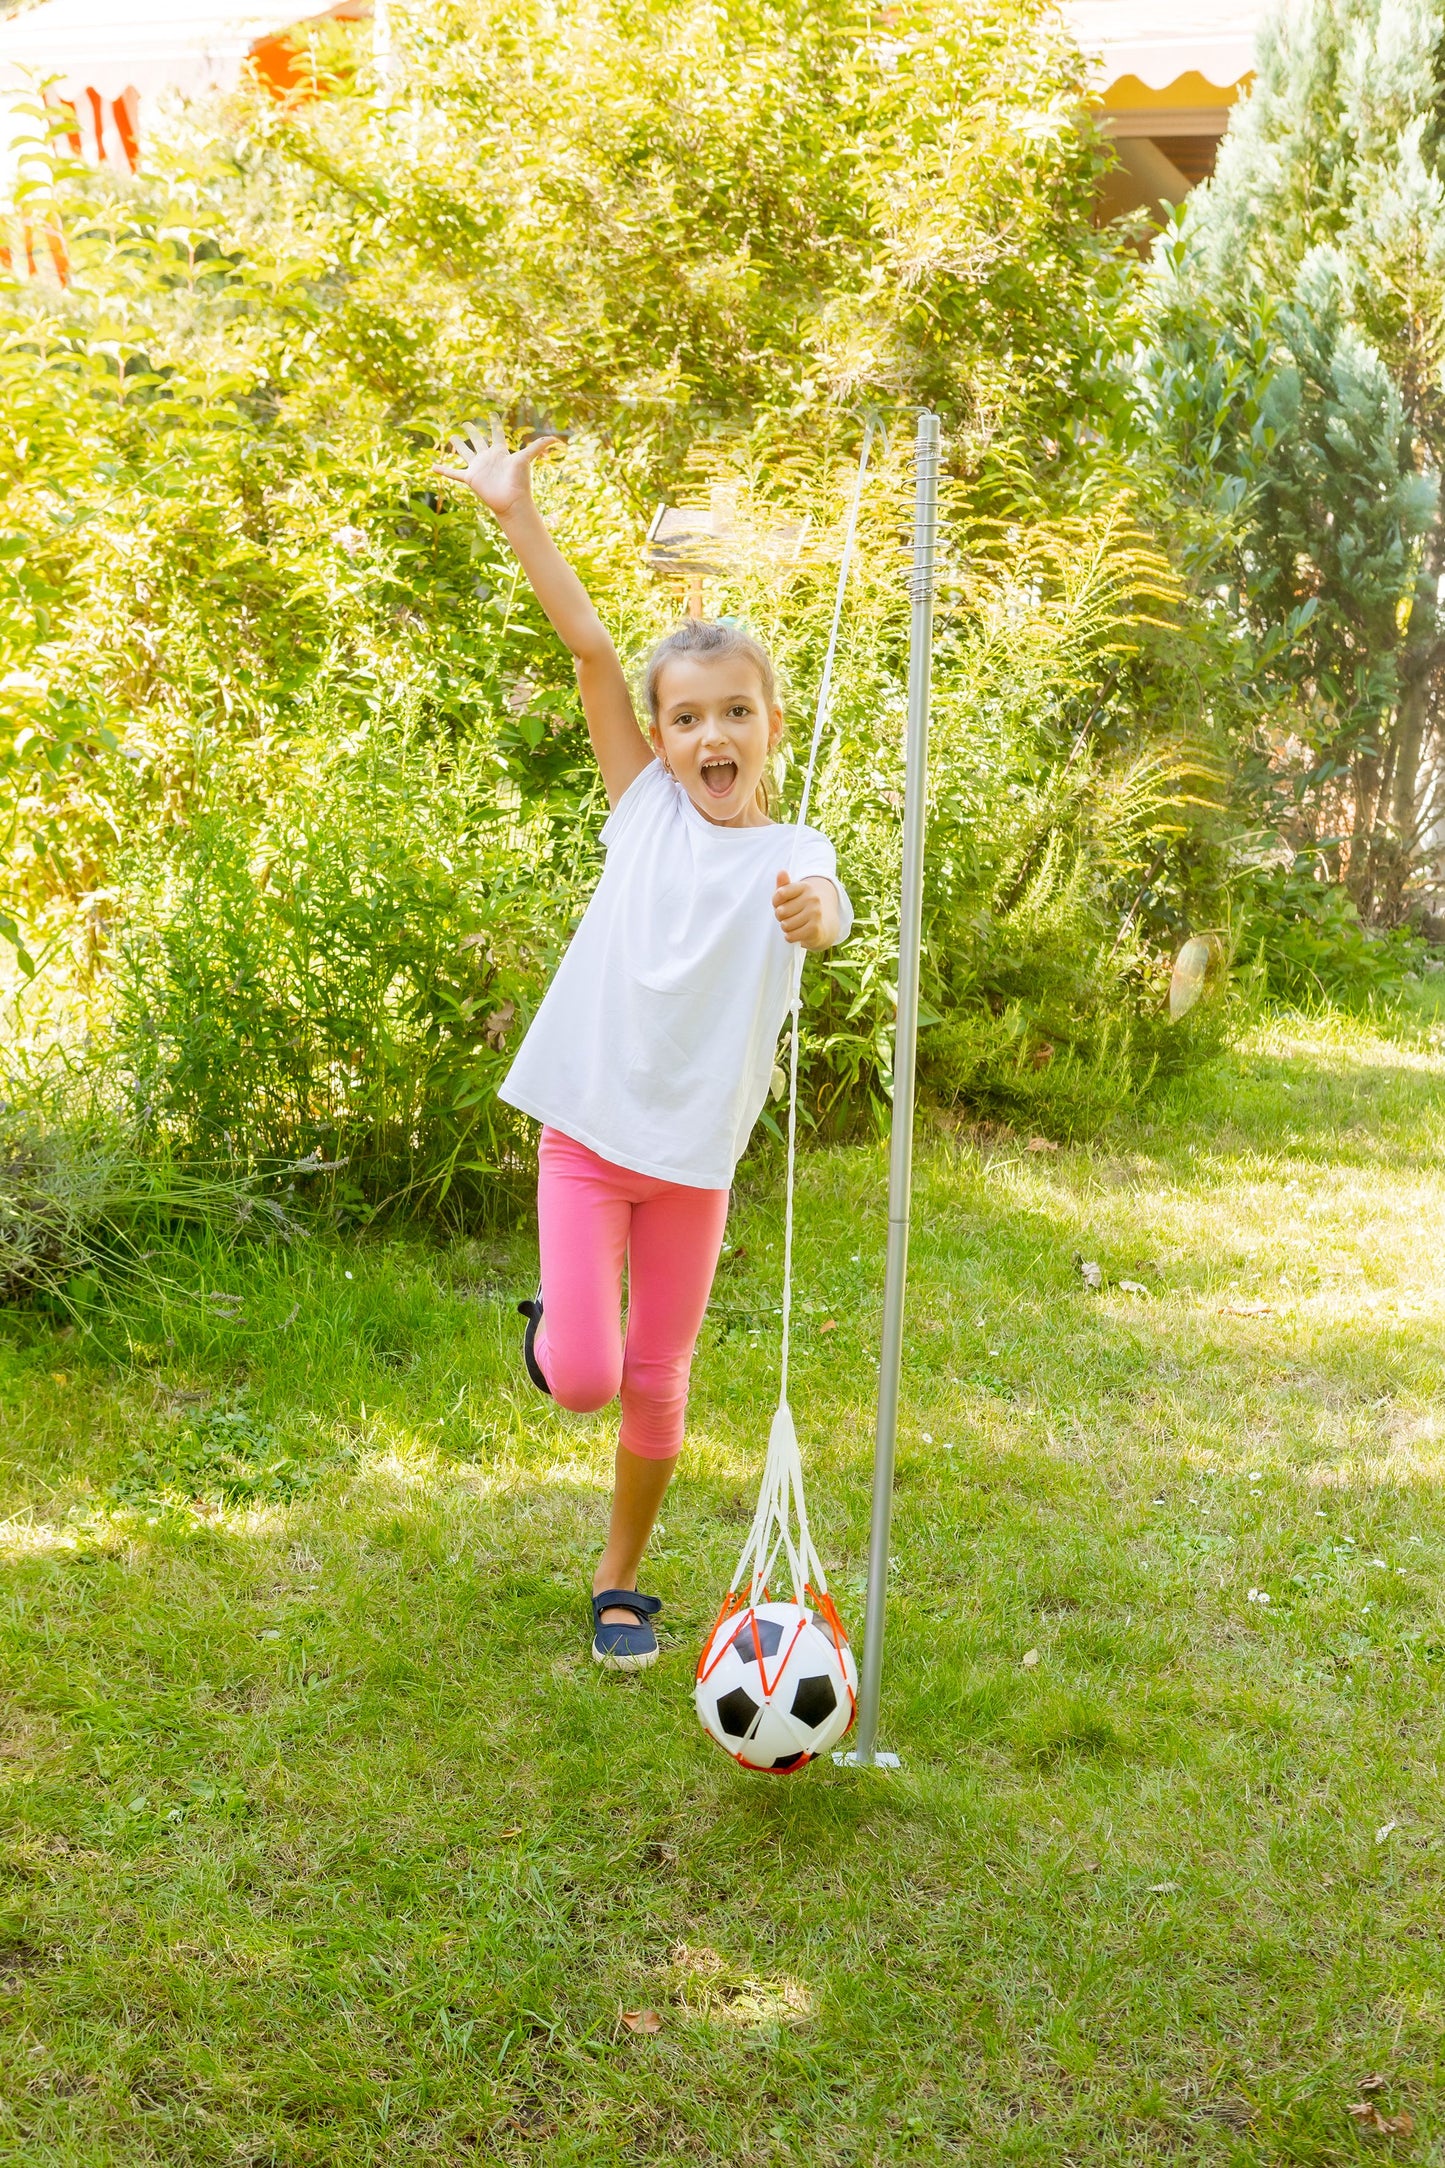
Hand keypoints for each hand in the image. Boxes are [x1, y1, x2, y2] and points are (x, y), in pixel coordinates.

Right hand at [433, 416, 562, 518]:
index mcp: (500, 451)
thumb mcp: (527, 459)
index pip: (496, 433)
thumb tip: (557, 438)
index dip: (494, 423)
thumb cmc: (519, 482)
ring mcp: (478, 467)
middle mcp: (488, 457)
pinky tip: (433, 468)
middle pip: (478, 440)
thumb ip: (539, 446)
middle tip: (465, 422)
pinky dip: (444, 470)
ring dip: (458, 445)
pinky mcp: (470, 478)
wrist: (511, 502)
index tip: (491, 414)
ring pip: (465, 452)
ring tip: (451, 438)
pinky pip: (454, 473)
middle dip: (472, 431)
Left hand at [773, 871, 830, 947]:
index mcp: (805, 887)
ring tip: (794, 924)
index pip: (780, 894)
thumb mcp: (790, 896)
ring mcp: (815, 913)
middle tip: (789, 917)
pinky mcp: (815, 929)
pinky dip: (790, 937)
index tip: (780, 904)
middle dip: (780, 917)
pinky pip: (791, 936)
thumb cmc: (798, 908)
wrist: (820, 926)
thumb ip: (783, 885)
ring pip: (785, 925)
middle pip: (780, 911)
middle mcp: (813, 898)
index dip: (775, 902)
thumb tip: (781, 872)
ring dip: (786, 928)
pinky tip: (796, 933)